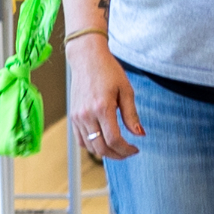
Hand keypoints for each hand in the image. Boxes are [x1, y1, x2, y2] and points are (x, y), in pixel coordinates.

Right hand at [66, 36, 141, 160]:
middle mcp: (87, 115)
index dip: (126, 149)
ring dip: (105, 152)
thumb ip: (132, 115)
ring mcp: (78, 117)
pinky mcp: (73, 117)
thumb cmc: (108, 71)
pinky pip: (81, 140)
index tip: (135, 149)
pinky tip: (104, 142)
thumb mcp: (126, 90)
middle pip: (101, 148)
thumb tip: (140, 134)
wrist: (87, 58)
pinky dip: (92, 146)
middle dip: (117, 155)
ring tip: (118, 148)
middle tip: (128, 153)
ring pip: (90, 146)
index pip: (114, 140)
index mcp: (102, 108)